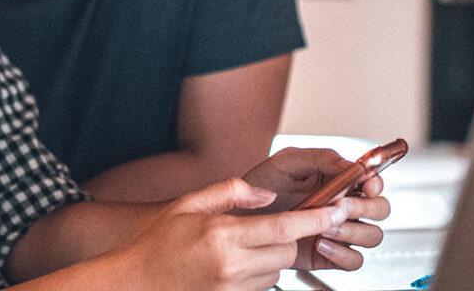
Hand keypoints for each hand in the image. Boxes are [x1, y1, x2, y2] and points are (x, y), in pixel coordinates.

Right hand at [114, 177, 348, 290]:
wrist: (134, 282)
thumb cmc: (156, 242)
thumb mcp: (189, 203)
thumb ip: (230, 192)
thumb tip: (267, 194)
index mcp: (223, 235)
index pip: (285, 227)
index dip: (317, 218)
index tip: (338, 210)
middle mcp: (231, 266)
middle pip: (287, 252)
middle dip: (288, 238)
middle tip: (269, 227)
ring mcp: (232, 288)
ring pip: (277, 272)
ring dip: (272, 258)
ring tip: (242, 247)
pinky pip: (262, 286)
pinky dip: (258, 273)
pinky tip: (235, 263)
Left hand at [241, 148, 391, 270]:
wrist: (240, 215)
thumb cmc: (262, 185)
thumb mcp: (286, 162)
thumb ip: (320, 158)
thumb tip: (349, 164)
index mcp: (338, 179)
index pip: (372, 179)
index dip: (376, 182)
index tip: (367, 185)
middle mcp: (343, 205)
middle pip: (380, 209)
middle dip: (365, 208)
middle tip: (340, 206)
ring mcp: (338, 230)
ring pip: (372, 236)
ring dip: (353, 232)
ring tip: (325, 227)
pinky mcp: (330, 254)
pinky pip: (354, 260)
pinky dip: (343, 255)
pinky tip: (321, 244)